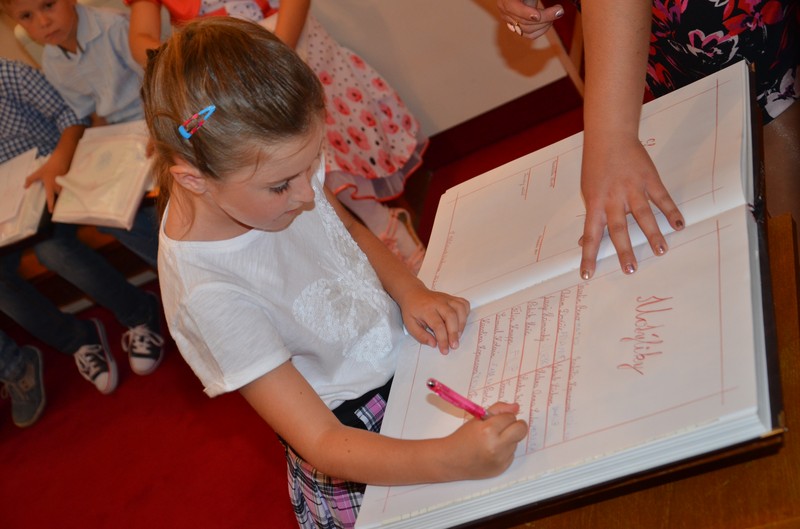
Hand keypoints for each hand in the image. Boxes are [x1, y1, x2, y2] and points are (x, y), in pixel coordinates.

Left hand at [24, 162, 63, 212]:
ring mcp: (64, 185)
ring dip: (63, 197)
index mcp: (50, 186)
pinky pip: (67, 190)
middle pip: (59, 197)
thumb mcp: (37, 173)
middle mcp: (58, 187)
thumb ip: (30, 180)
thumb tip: (25, 187)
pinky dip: (67, 192)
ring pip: (64, 194)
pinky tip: (68, 193)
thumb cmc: (49, 167)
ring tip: (64, 202)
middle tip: (58, 207)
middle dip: (58, 201)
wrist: (60, 160)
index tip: (51, 211)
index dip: (51, 205)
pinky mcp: (68, 183)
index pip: (50, 197)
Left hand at [399, 286, 469, 354]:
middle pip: (451, 316)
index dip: (443, 339)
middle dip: (454, 333)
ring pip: (460, 309)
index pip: (438, 325)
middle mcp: (438, 302)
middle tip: (454, 345)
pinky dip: (465, 314)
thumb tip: (434, 344)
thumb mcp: (410, 325)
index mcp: (426, 309)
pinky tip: (460, 323)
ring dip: (462, 324)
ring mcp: (447, 299)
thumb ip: (421, 336)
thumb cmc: (412, 310)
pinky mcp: (452, 298)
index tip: (444, 350)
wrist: (414, 294)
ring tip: (458, 336)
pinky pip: (464, 304)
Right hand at [445, 402, 527, 478]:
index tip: (497, 419)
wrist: (451, 460)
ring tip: (492, 441)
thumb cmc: (462, 438)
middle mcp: (496, 446)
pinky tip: (492, 451)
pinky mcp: (502, 468)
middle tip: (505, 426)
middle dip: (515, 425)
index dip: (504, 416)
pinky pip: (512, 454)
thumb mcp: (477, 418)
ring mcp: (500, 459)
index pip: (510, 417)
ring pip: (516, 442)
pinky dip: (505, 451)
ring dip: (508, 439)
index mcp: (488, 430)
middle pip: (521, 429)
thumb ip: (498, 409)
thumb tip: (516, 407)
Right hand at [497, 0, 563, 39]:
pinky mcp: (515, 26)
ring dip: (544, 24)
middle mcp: (504, 10)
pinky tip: (549, 22)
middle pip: (523, 21)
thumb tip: (551, 11)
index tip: (539, 15)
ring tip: (555, 14)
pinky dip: (541, 30)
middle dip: (545, 17)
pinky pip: (528, 34)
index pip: (512, 8)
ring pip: (526, 30)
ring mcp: (509, 19)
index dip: (526, 13)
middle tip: (559, 10)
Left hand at [579, 132, 683, 278]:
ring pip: (643, 215)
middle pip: (619, 228)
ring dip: (653, 234)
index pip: (590, 235)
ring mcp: (632, 188)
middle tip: (630, 269)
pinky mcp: (649, 179)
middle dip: (624, 250)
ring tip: (661, 251)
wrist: (609, 137)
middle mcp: (613, 198)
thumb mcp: (588, 192)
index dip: (589, 255)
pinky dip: (671, 211)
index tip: (588, 274)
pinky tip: (679, 224)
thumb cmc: (596, 167)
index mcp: (596, 204)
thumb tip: (584, 242)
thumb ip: (592, 217)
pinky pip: (661, 198)